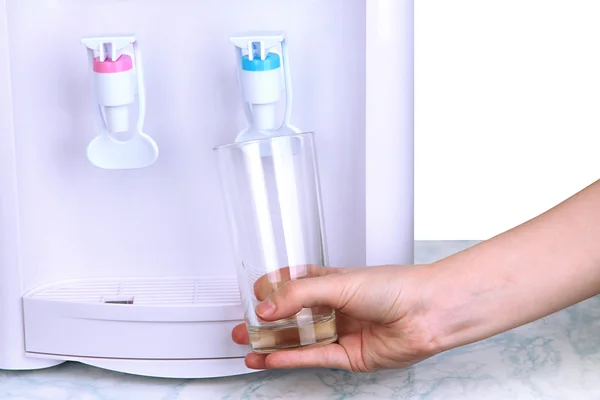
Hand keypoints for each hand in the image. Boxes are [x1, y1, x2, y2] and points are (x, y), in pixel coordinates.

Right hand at [231, 264, 440, 371]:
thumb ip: (299, 296)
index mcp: (332, 281)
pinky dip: (291, 359)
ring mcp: (340, 331)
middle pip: (292, 316)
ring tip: (249, 347)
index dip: (272, 291)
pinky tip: (271, 358)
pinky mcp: (348, 355)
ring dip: (273, 344)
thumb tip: (266, 306)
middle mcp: (335, 306)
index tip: (255, 296)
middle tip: (244, 327)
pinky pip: (313, 357)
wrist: (427, 312)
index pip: (294, 285)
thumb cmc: (394, 287)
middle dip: (266, 323)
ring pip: (300, 340)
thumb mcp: (339, 283)